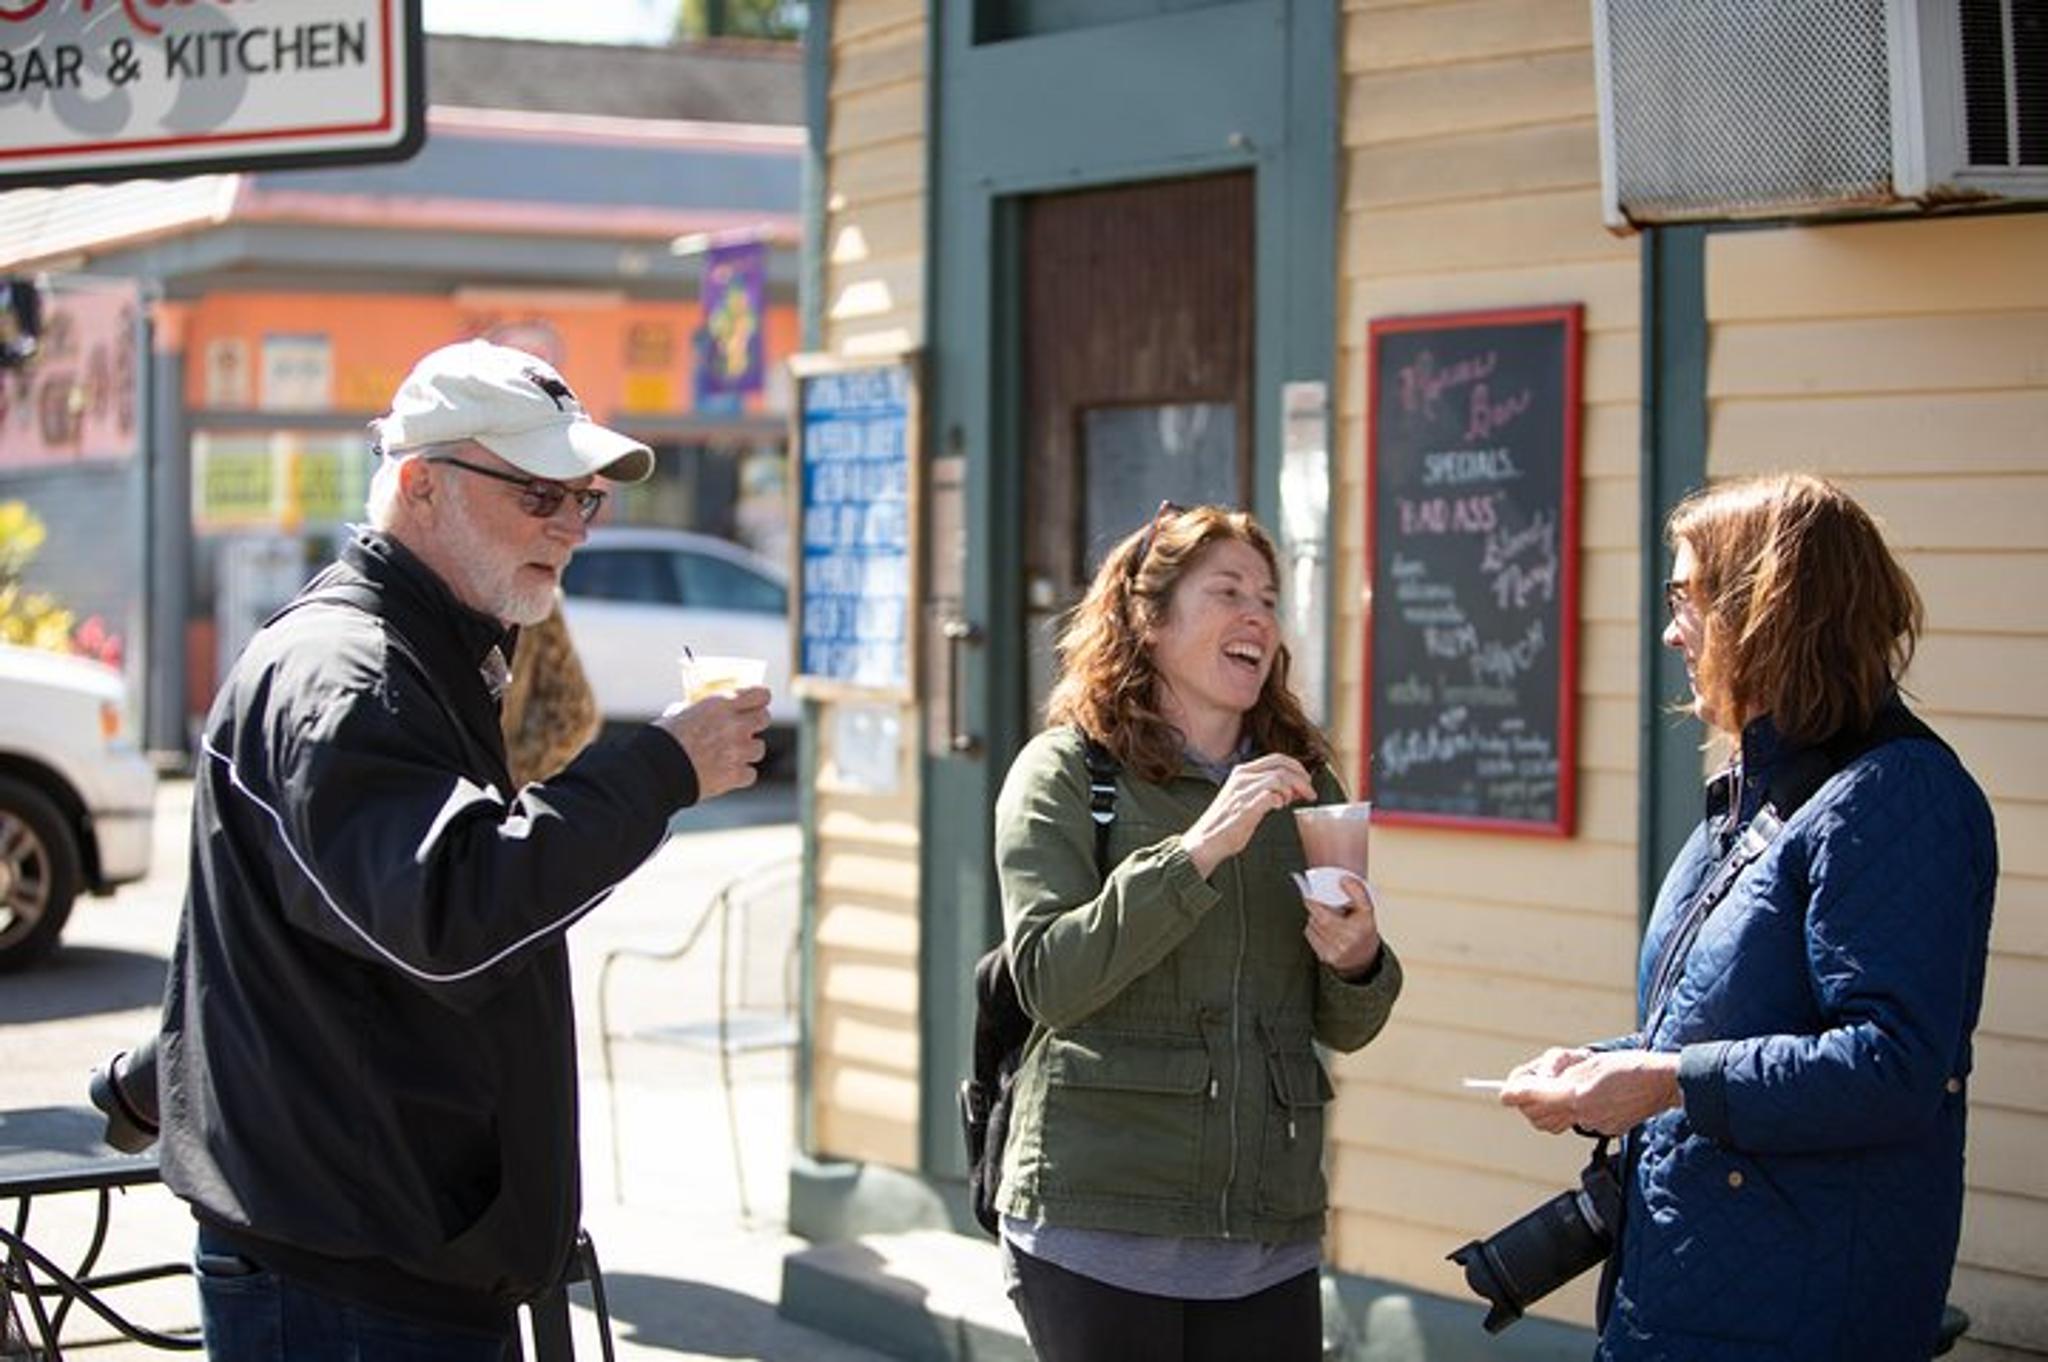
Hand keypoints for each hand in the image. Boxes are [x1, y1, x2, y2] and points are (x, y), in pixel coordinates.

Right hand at [655, 686, 769, 798]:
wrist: (656, 770)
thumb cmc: (663, 740)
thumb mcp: (681, 713)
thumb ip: (701, 711)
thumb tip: (704, 711)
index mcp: (721, 704)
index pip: (760, 695)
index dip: (760, 699)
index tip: (756, 703)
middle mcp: (734, 725)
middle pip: (764, 718)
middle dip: (755, 723)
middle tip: (744, 729)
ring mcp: (738, 751)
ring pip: (758, 748)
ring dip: (747, 751)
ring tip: (729, 754)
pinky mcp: (735, 775)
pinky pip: (750, 773)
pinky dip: (740, 775)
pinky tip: (726, 773)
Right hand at [1181, 754, 1316, 878]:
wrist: (1206, 840)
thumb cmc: (1227, 822)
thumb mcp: (1245, 797)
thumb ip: (1266, 790)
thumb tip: (1293, 789)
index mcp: (1242, 772)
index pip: (1277, 758)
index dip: (1296, 767)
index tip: (1306, 780)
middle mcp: (1242, 777)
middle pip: (1281, 765)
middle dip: (1301, 778)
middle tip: (1310, 792)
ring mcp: (1242, 792)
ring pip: (1278, 778)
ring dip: (1292, 790)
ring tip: (1293, 802)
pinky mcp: (1244, 808)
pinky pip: (1270, 796)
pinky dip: (1280, 800)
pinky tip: (1279, 807)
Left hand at [1304, 873, 1381, 976]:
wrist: (1364, 958)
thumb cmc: (1364, 931)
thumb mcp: (1367, 910)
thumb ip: (1358, 891)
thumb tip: (1343, 880)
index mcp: (1357, 930)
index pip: (1325, 917)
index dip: (1314, 904)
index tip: (1311, 895)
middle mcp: (1345, 944)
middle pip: (1317, 921)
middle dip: (1314, 909)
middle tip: (1317, 902)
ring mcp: (1334, 953)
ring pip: (1312, 928)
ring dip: (1314, 919)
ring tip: (1326, 917)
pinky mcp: (1325, 957)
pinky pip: (1310, 937)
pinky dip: (1313, 929)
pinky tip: (1324, 929)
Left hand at [1500, 1049, 1680, 1135]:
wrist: (1665, 1082)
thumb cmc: (1629, 1066)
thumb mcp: (1589, 1062)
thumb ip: (1555, 1075)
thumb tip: (1522, 1088)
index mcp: (1576, 1093)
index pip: (1532, 1098)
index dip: (1514, 1094)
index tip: (1502, 1093)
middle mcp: (1584, 1113)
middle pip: (1538, 1117)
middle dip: (1528, 1103)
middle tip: (1529, 1086)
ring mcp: (1596, 1124)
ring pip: (1554, 1124)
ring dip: (1547, 1109)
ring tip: (1555, 1089)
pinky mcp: (1607, 1129)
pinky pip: (1577, 1123)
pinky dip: (1571, 1112)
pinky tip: (1582, 1096)